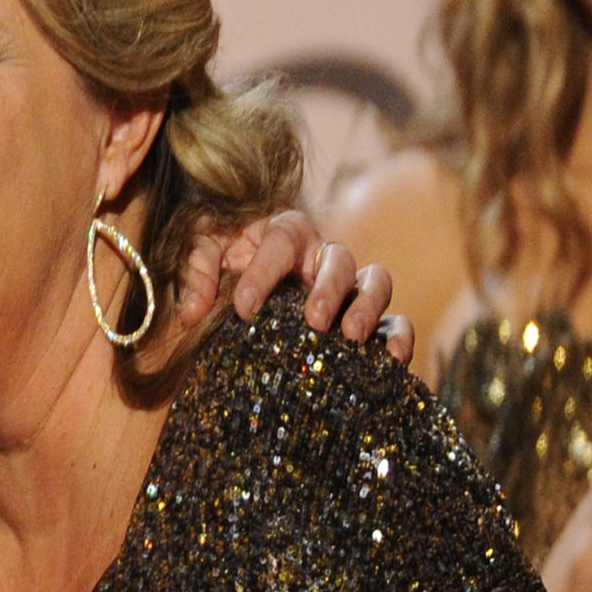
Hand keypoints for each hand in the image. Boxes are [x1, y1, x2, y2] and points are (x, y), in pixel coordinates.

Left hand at [181, 209, 416, 366]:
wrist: (244, 285)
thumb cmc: (224, 261)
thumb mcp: (203, 252)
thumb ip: (197, 272)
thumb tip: (192, 312)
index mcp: (285, 233)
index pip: (282, 242)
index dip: (264, 273)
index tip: (245, 309)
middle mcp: (323, 256)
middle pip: (340, 259)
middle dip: (328, 290)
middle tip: (312, 321)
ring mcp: (349, 286)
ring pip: (376, 281)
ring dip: (367, 308)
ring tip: (350, 337)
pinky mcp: (366, 317)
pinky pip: (395, 319)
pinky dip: (399, 334)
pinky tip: (393, 358)